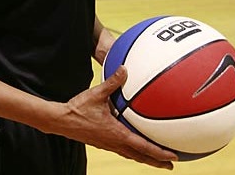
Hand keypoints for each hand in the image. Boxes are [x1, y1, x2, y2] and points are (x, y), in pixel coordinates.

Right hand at [59, 65, 176, 169]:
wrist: (61, 120)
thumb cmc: (78, 108)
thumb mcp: (97, 93)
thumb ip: (112, 82)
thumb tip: (124, 69)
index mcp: (117, 133)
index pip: (143, 147)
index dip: (159, 153)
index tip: (173, 157)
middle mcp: (114, 142)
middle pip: (140, 157)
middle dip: (156, 162)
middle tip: (171, 165)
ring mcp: (108, 144)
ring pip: (131, 155)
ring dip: (145, 158)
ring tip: (157, 160)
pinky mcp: (102, 143)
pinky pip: (123, 150)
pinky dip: (133, 152)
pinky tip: (134, 146)